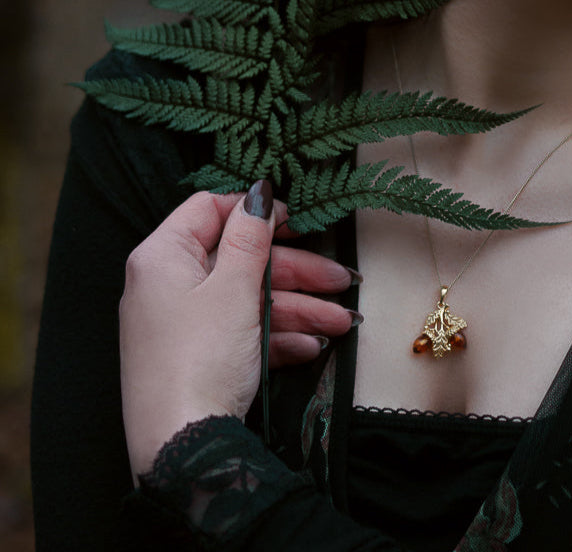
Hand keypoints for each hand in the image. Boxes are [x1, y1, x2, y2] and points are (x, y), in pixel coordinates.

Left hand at [119, 181, 358, 481]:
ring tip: (342, 325)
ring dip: (299, 310)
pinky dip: (276, 338)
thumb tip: (259, 190)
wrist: (181, 448)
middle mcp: (168, 284)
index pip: (209, 209)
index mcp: (164, 256)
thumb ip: (250, 235)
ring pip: (249, 300)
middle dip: (297, 274)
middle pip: (240, 259)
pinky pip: (241, 333)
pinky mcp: (198, 355)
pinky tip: (311, 349)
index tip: (299, 221)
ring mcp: (183, 323)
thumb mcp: (234, 287)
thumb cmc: (202, 355)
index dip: (256, 211)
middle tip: (342, 282)